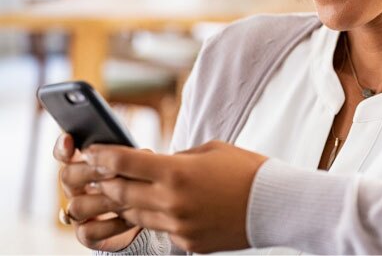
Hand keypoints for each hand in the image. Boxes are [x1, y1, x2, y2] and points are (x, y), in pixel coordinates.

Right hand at [53, 133, 141, 250]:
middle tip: (112, 170)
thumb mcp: (140, 165)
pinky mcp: (88, 235)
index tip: (70, 140)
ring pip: (75, 206)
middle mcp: (76, 188)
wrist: (151, 216)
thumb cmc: (143, 183)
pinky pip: (88, 231)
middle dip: (90, 171)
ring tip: (128, 198)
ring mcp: (80, 212)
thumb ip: (132, 157)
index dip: (63, 147)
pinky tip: (130, 219)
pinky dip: (110, 225)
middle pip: (66, 176)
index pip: (64, 154)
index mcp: (85, 165)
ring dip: (104, 200)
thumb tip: (142, 154)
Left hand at [83, 140, 267, 253]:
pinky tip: (169, 207)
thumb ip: (179, 157)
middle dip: (108, 181)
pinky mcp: (188, 242)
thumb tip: (158, 164)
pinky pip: (162, 229)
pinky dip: (159, 217)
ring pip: (137, 215)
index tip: (93, 152)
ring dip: (129, 202)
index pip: (124, 164)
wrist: (275, 204)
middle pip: (121, 193)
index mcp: (176, 172)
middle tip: (102, 173)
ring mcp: (178, 226)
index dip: (102, 156)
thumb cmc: (247, 171)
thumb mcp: (211, 150)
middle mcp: (171, 201)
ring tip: (129, 191)